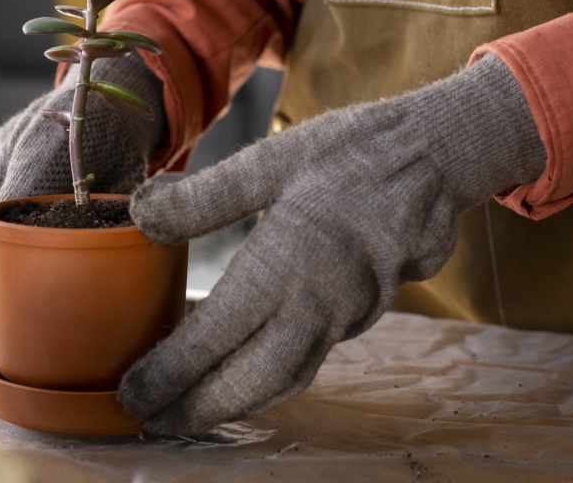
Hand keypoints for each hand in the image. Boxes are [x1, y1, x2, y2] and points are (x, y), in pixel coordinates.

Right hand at [0, 53, 165, 379]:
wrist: (123, 98)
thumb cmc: (81, 117)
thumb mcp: (45, 151)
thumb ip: (13, 200)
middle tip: (1, 385)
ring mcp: (30, 225)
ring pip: (17, 287)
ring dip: (20, 327)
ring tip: (27, 374)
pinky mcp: (64, 230)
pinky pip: (50, 276)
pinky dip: (53, 306)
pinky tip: (64, 335)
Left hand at [118, 54, 546, 434]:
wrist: (440, 155)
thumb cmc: (354, 151)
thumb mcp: (273, 160)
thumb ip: (205, 196)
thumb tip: (139, 213)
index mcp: (286, 266)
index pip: (214, 337)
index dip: (169, 372)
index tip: (131, 394)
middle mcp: (318, 304)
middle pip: (251, 382)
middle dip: (198, 408)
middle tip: (151, 420)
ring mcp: (345, 316)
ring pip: (285, 380)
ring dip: (235, 403)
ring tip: (190, 411)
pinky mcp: (363, 315)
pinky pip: (310, 361)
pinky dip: (271, 381)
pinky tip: (245, 374)